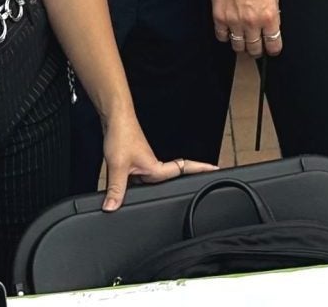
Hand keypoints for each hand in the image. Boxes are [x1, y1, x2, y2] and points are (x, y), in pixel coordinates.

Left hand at [97, 117, 211, 210]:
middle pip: (168, 180)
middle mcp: (153, 165)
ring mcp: (143, 163)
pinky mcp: (132, 162)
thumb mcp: (118, 166)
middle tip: (190, 191)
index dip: (201, 170)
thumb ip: (116, 189)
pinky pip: (138, 178)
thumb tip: (112, 207)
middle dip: (175, 186)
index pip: (185, 169)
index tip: (215, 171)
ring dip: (148, 188)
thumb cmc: (121, 135)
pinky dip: (133, 185)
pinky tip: (124, 189)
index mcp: (156, 167)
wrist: (113, 119)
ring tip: (146, 198)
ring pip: (150, 181)